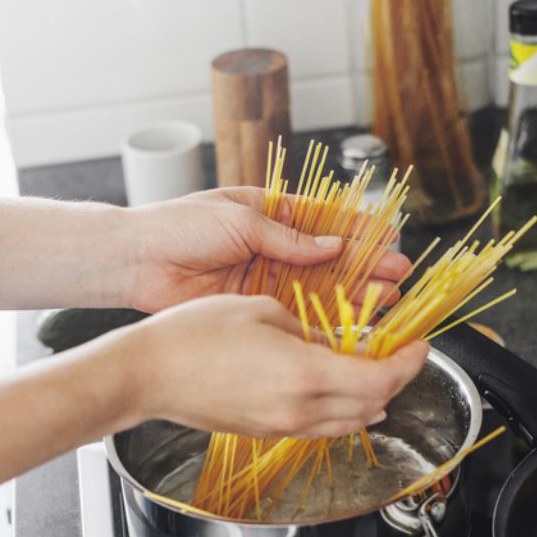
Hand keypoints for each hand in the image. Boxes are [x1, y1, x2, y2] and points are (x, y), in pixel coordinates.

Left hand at [124, 187, 410, 312]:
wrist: (137, 260)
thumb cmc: (180, 226)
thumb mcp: (240, 221)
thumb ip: (288, 237)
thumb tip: (333, 246)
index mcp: (271, 214)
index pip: (326, 220)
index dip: (359, 231)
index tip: (391, 239)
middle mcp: (273, 247)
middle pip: (330, 258)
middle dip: (366, 267)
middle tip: (399, 277)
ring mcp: (265, 278)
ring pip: (320, 288)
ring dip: (354, 294)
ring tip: (387, 301)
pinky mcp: (254, 306)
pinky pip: (296, 313)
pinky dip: (325, 318)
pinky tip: (352, 323)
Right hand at [125, 295, 429, 437]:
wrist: (150, 373)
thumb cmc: (195, 335)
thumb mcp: (264, 312)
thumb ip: (309, 331)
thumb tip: (332, 343)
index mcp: (306, 373)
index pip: (381, 379)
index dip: (409, 364)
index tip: (420, 346)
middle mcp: (300, 409)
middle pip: (372, 406)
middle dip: (395, 381)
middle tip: (401, 356)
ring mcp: (282, 426)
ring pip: (347, 423)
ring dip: (369, 400)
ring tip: (373, 372)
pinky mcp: (265, 432)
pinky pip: (319, 427)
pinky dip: (339, 410)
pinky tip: (334, 389)